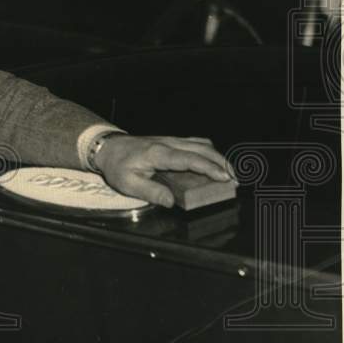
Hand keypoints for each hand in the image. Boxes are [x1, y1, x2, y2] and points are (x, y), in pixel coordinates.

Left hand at [92, 135, 234, 206]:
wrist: (108, 147)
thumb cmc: (117, 166)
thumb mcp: (128, 183)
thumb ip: (150, 192)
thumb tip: (171, 202)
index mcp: (158, 153)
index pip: (189, 159)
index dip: (209, 168)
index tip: (224, 177)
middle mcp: (167, 143)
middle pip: (201, 149)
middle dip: (221, 163)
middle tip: (235, 180)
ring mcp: (170, 140)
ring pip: (201, 144)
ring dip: (218, 157)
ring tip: (229, 173)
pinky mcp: (171, 141)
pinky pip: (195, 143)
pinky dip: (209, 153)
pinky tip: (215, 163)